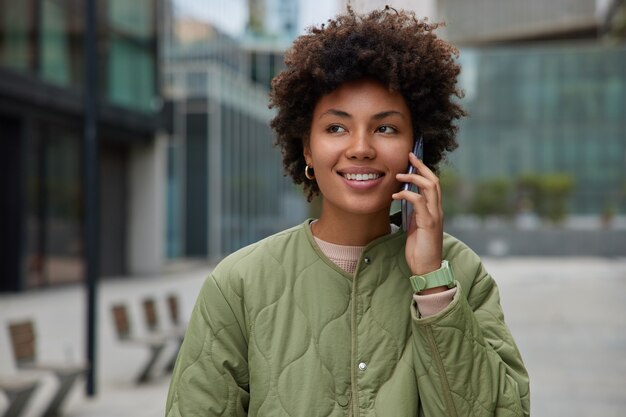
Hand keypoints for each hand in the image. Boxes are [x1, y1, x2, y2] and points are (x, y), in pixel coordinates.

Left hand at [392, 152, 442, 278]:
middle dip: (421, 166)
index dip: (423, 170)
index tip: (412, 159)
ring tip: (400, 175)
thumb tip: (404, 201)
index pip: (432, 184)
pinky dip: (407, 194)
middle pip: (434, 180)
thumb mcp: (415, 227)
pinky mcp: (429, 224)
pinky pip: (420, 202)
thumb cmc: (419, 250)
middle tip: (409, 156)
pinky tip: (396, 195)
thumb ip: (413, 213)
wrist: (426, 269)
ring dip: (414, 178)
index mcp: (434, 210)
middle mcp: (437, 210)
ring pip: (430, 187)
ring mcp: (435, 216)